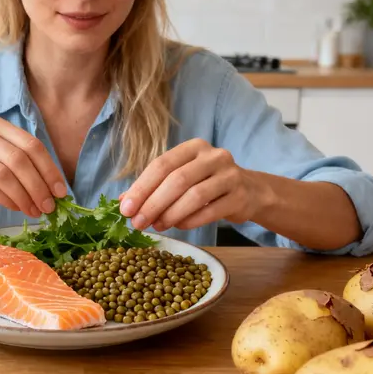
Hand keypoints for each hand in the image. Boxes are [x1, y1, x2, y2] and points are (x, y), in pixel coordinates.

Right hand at [0, 115, 66, 216]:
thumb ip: (16, 162)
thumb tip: (51, 188)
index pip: (30, 144)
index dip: (49, 169)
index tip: (61, 191)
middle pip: (20, 159)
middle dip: (39, 186)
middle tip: (50, 206)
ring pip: (5, 174)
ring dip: (25, 196)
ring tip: (35, 211)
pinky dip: (7, 200)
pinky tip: (16, 208)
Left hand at [119, 138, 262, 231]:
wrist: (250, 191)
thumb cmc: (207, 183)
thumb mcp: (181, 178)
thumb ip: (154, 187)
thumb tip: (123, 201)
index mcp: (193, 147)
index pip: (162, 164)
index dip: (141, 187)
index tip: (126, 208)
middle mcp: (213, 156)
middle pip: (177, 180)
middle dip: (153, 203)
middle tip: (138, 223)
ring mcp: (230, 175)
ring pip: (194, 196)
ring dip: (171, 214)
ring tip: (157, 226)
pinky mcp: (240, 196)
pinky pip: (210, 211)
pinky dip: (190, 221)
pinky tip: (178, 227)